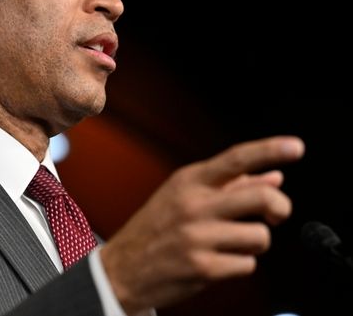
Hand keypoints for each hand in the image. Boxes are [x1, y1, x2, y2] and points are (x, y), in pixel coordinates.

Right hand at [98, 135, 304, 313]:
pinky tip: (217, 262)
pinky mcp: (203, 268)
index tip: (295, 147)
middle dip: (280, 209)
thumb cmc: (155, 230)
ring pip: (260, 237)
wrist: (121, 269)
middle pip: (263, 199)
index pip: (236, 159)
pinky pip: (248, 265)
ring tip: (229, 244)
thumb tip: (274, 177)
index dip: (269, 150)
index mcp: (188, 182)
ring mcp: (198, 237)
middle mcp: (193, 205)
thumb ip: (229, 185)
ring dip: (252, 243)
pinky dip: (239, 265)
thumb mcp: (183, 197)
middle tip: (274, 216)